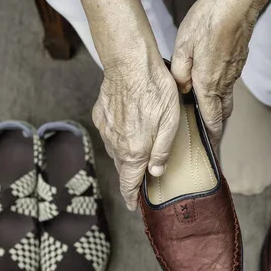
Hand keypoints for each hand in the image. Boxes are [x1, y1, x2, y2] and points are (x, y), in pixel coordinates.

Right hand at [92, 59, 180, 210]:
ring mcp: (106, 129)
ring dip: (126, 154)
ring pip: (116, 150)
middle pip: (123, 168)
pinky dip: (119, 136)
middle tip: (141, 178)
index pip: (129, 183)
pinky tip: (129, 127)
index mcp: (134, 151)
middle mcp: (116, 144)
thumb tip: (156, 172)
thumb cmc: (155, 91)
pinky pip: (110, 133)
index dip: (131, 198)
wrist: (130, 64)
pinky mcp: (101, 115)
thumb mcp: (170, 124)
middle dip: (132, 176)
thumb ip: (162, 152)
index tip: (133, 206)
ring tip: (139, 150)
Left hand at [172, 0, 267, 145]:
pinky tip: (212, 85)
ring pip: (226, 99)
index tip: (209, 151)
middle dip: (216, 128)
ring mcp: (234, 72)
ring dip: (218, 110)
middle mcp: (224, 82)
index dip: (211, 138)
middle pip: (223, 114)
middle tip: (208, 138)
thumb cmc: (210, 21)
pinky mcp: (238, 62)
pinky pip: (229, 84)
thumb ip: (180, 72)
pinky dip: (221, 92)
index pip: (212, 120)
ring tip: (208, 116)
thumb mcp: (183, 45)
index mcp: (209, 83)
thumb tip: (181, 88)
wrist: (237, 4)